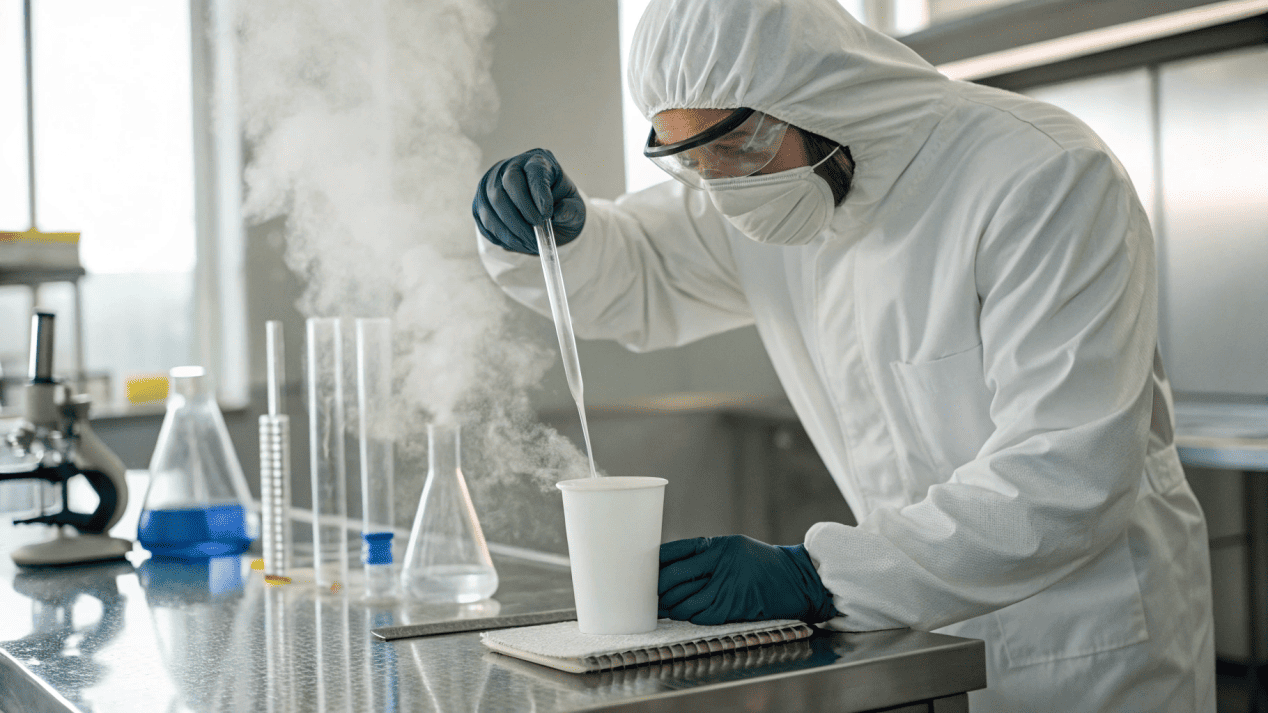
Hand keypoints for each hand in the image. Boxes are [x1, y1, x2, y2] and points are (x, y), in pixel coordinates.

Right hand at [472, 148, 585, 254]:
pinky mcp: (480, 202)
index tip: (547, 215)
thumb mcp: (575, 208)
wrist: (543, 214)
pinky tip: (517, 242)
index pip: (534, 170)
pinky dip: (500, 235)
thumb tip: (559, 213)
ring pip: (493, 203)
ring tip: (530, 243)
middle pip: (509, 183)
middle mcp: (511, 166)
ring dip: (512, 228)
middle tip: (537, 232)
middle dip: (523, 212)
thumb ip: (571, 210)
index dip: (539, 193)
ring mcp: (491, 183)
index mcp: (538, 161)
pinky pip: (484, 219)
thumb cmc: (560, 206)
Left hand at [658, 535, 838, 624]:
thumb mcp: (734, 548)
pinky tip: (681, 613)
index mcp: (719, 546)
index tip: (640, 567)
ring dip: (668, 606)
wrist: (795, 581)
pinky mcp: (731, 609)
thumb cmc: (761, 564)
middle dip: (656, 587)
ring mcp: (726, 587)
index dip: (655, 561)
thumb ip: (705, 556)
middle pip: (674, 576)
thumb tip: (669, 570)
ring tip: (660, 606)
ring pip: (682, 600)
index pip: (675, 550)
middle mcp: (721, 563)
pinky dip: (686, 616)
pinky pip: (698, 615)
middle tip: (646, 592)